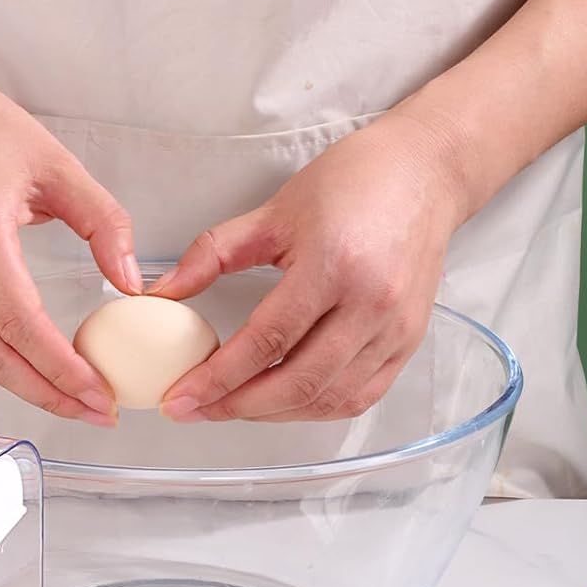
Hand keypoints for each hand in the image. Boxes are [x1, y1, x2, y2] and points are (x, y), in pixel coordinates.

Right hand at [0, 65, 139, 425]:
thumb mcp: (57, 163)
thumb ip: (103, 222)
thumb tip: (131, 284)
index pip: (20, 322)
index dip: (61, 368)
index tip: (101, 393)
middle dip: (48, 396)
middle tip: (98, 413)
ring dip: (28, 388)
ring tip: (78, 402)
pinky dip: (8, 365)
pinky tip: (44, 372)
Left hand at [151, 110, 469, 422]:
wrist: (424, 172)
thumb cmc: (351, 183)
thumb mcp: (273, 212)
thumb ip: (212, 254)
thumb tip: (162, 292)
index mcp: (333, 266)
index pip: (267, 341)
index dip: (218, 378)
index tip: (179, 398)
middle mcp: (371, 304)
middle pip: (297, 382)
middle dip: (236, 407)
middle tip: (194, 410)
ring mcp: (395, 328)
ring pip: (327, 398)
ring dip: (272, 414)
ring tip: (229, 407)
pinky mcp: (409, 342)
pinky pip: (358, 397)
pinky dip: (313, 409)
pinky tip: (279, 404)